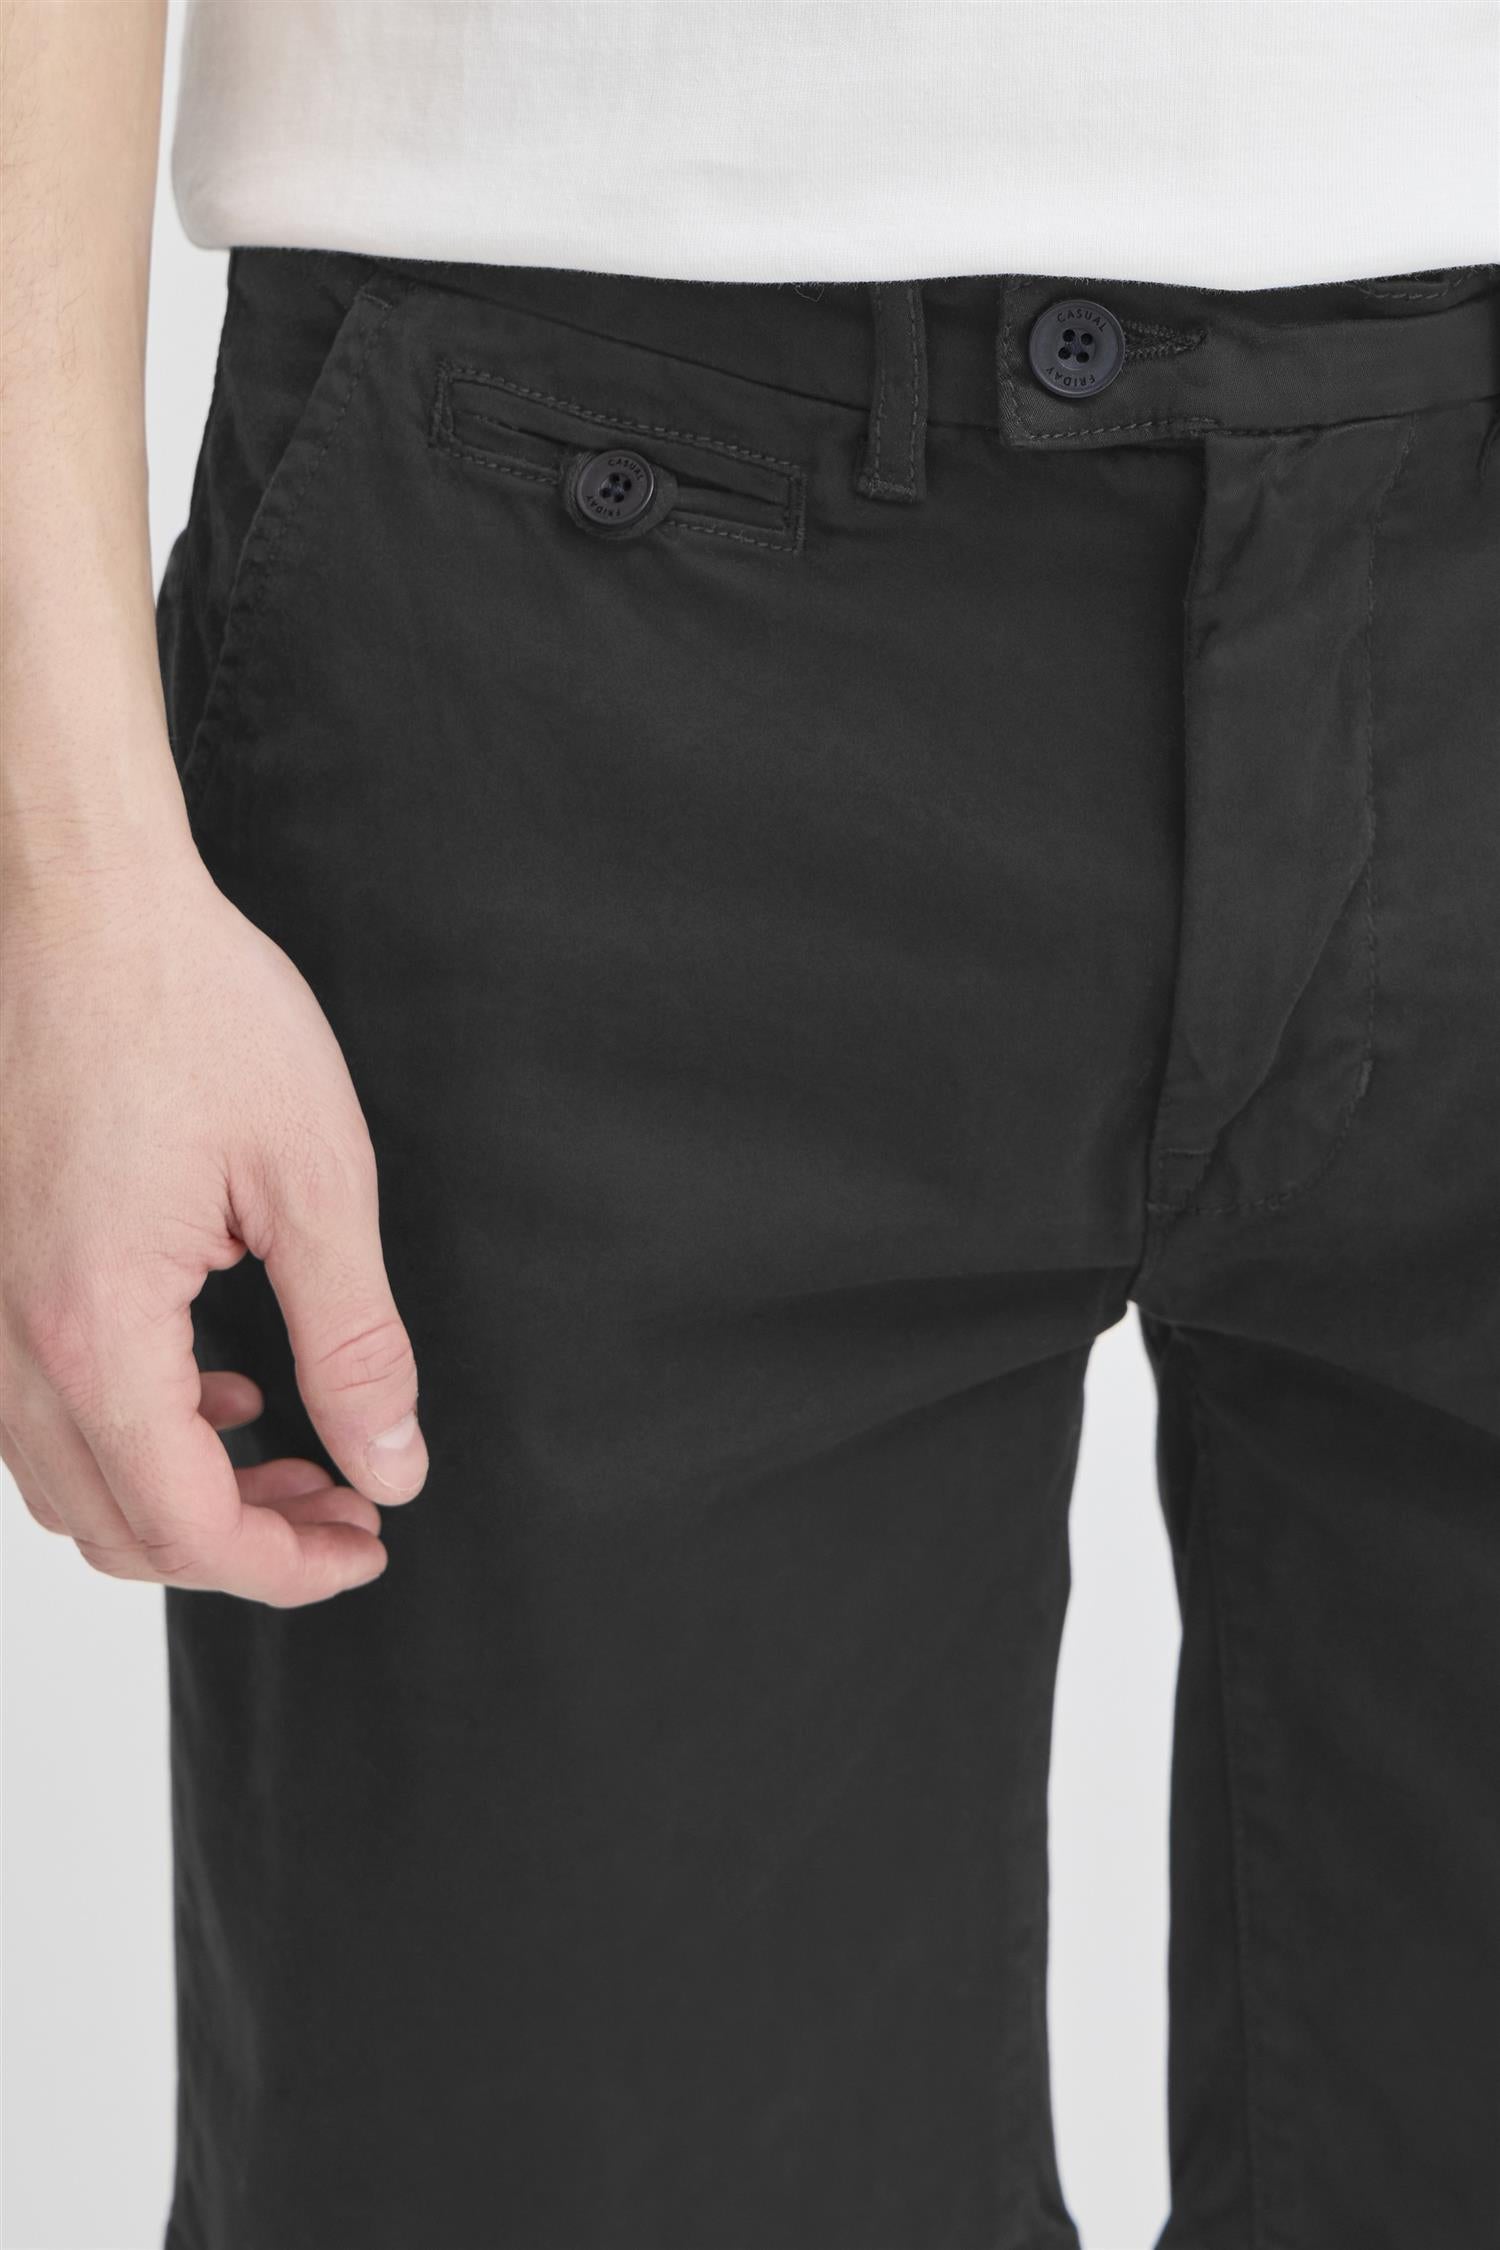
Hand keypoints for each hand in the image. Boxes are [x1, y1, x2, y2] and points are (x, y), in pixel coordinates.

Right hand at [1, 836, 426, 1604]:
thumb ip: (354, 1340)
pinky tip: (217, 1384)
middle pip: (113, 1526)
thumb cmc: (192, 1008)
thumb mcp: (312, 1177)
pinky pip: (38, 1407)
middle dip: (241, 1544)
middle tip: (346, 1505)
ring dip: (179, 1493)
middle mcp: (9, 1334)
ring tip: (291, 1452)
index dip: (284, 1566)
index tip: (366, 1543)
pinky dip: (127, 1431)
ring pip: (66, 1478)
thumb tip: (392, 1464)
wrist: (81, 900)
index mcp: (91, 1322)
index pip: (180, 1521)